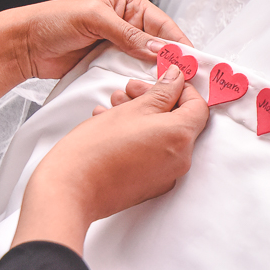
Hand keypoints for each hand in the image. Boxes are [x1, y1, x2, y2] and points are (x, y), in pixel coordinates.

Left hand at [0, 0, 189, 179]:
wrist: (24, 45)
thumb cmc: (54, 22)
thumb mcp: (93, 20)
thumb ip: (128, 34)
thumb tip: (159, 50)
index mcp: (130, 5)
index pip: (164, 26)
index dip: (180, 45)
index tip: (192, 64)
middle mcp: (130, 25)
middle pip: (162, 46)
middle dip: (174, 63)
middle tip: (190, 83)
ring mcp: (122, 47)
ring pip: (151, 64)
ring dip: (161, 77)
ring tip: (175, 92)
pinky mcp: (111, 65)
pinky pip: (134, 75)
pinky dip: (143, 84)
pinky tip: (152, 95)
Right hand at [12, 65, 209, 254]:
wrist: (70, 190)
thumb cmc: (97, 149)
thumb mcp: (132, 108)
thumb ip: (162, 92)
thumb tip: (177, 78)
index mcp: (181, 137)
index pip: (198, 106)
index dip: (183, 89)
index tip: (164, 80)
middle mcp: (181, 160)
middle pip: (178, 121)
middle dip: (155, 100)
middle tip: (131, 90)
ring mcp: (166, 176)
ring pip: (162, 136)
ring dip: (142, 116)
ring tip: (114, 105)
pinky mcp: (150, 186)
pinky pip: (152, 154)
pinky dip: (138, 136)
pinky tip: (110, 125)